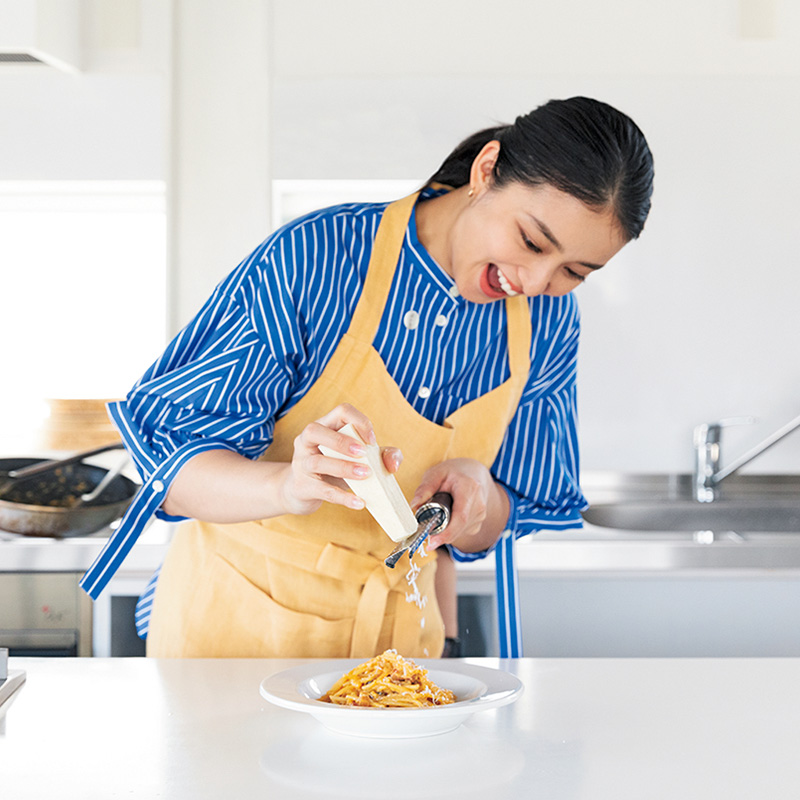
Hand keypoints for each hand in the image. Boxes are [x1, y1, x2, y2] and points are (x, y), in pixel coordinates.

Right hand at [280, 403, 402, 514]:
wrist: (303, 492)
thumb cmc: (335, 469)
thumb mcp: (357, 459)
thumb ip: (382, 456)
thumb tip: (393, 465)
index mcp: (324, 426)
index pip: (340, 412)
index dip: (358, 421)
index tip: (372, 440)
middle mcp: (306, 441)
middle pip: (315, 430)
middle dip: (341, 441)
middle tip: (363, 453)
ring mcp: (301, 464)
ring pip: (316, 461)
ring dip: (343, 467)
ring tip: (365, 475)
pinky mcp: (302, 487)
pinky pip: (322, 490)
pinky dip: (342, 496)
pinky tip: (359, 502)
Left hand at [411, 458, 508, 552]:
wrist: (474, 473)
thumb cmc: (454, 472)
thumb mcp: (437, 473)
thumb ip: (425, 488)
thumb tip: (414, 505)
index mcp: (469, 489)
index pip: (460, 517)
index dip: (446, 533)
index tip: (431, 543)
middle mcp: (479, 504)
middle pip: (458, 528)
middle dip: (439, 533)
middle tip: (424, 529)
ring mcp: (480, 515)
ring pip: (458, 532)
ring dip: (444, 530)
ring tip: (438, 513)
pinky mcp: (478, 523)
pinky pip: (460, 532)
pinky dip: (450, 528)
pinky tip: (447, 515)